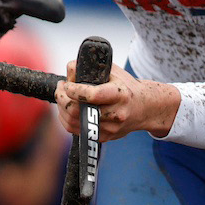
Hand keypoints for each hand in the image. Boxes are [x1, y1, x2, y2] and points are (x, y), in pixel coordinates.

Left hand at [55, 60, 177, 140]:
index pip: (92, 95)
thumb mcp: (113, 71)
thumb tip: (70, 69)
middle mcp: (116, 114)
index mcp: (120, 95)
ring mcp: (110, 128)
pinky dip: (66, 118)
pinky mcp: (104, 137)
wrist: (144, 108)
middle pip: (78, 111)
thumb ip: (92, 68)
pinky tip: (67, 108)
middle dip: (62, 98)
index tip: (66, 83)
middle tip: (60, 87)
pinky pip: (75, 130)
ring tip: (62, 96)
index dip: (73, 90)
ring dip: (61, 108)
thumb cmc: (126, 87)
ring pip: (73, 122)